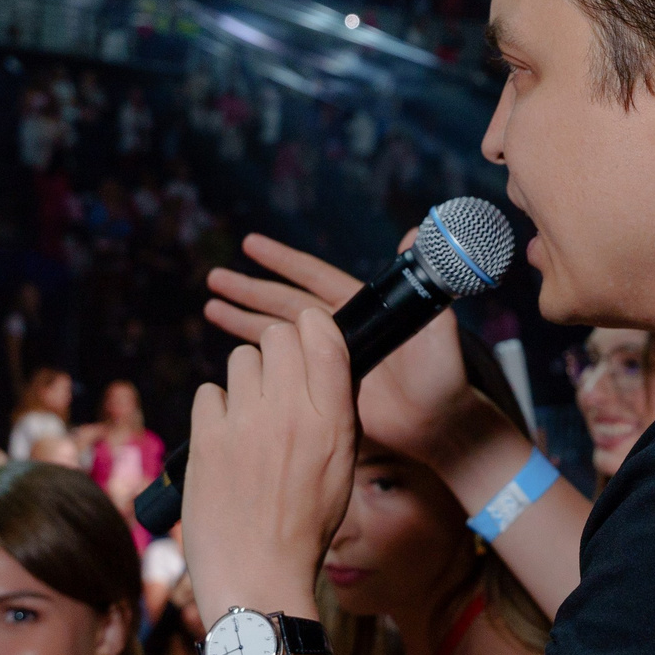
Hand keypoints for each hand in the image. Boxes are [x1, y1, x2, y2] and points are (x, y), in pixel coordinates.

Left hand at [181, 310, 356, 620]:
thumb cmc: (304, 526)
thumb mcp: (342, 466)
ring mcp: (245, 425)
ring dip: (245, 379)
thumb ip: (336, 412)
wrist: (258, 575)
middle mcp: (291, 414)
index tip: (306, 337)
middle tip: (275, 383)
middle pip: (277, 335)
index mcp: (332, 421)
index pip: (322, 334)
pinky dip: (215, 410)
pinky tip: (224, 439)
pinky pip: (208, 392)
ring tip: (249, 417)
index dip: (311, 328)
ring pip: (241, 359)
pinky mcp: (206, 439)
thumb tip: (325, 364)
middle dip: (276, 350)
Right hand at [206, 232, 510, 470]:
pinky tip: (233, 352)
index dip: (282, 261)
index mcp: (361, 308)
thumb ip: (425, 279)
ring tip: (211, 306)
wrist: (438, 423)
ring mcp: (329, 358)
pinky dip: (257, 357)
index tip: (250, 245)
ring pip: (278, 331)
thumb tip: (417, 231)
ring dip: (245, 318)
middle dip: (250, 289)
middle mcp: (340, 329)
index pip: (313, 277)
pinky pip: (284, 367)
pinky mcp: (323, 386)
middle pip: (284, 302)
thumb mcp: (436, 323)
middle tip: (215, 278)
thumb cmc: (443, 373)